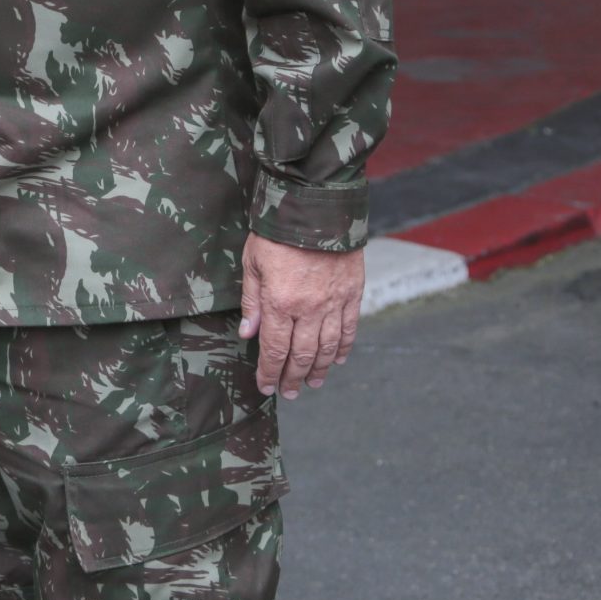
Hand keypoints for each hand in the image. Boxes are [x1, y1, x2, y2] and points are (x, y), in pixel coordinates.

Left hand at [238, 233, 364, 398]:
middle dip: (293, 377)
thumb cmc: (277, 233)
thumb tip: (248, 334)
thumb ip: (252, 302)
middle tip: (289, 392)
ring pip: (328, 347)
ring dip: (321, 369)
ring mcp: (334, 302)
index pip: (274, 349)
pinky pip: (349, 328)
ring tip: (313, 383)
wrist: (316, 207)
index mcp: (280, 303)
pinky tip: (338, 360)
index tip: (266, 386)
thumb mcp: (252, 263)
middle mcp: (309, 309)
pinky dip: (344, 347)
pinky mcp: (352, 293)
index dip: (270, 372)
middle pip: (302, 355)